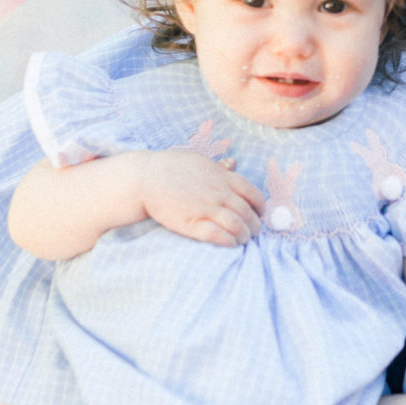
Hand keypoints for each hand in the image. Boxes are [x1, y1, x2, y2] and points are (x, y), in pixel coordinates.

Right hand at [139, 149, 264, 245]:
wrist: (145, 178)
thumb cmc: (170, 167)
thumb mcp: (198, 160)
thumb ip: (218, 166)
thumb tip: (233, 163)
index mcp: (221, 176)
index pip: (252, 193)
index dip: (260, 206)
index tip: (259, 213)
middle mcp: (218, 192)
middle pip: (247, 212)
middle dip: (254, 225)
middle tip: (254, 231)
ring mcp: (206, 208)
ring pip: (237, 225)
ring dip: (244, 235)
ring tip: (243, 240)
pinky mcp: (192, 224)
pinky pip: (218, 236)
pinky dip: (229, 241)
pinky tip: (230, 244)